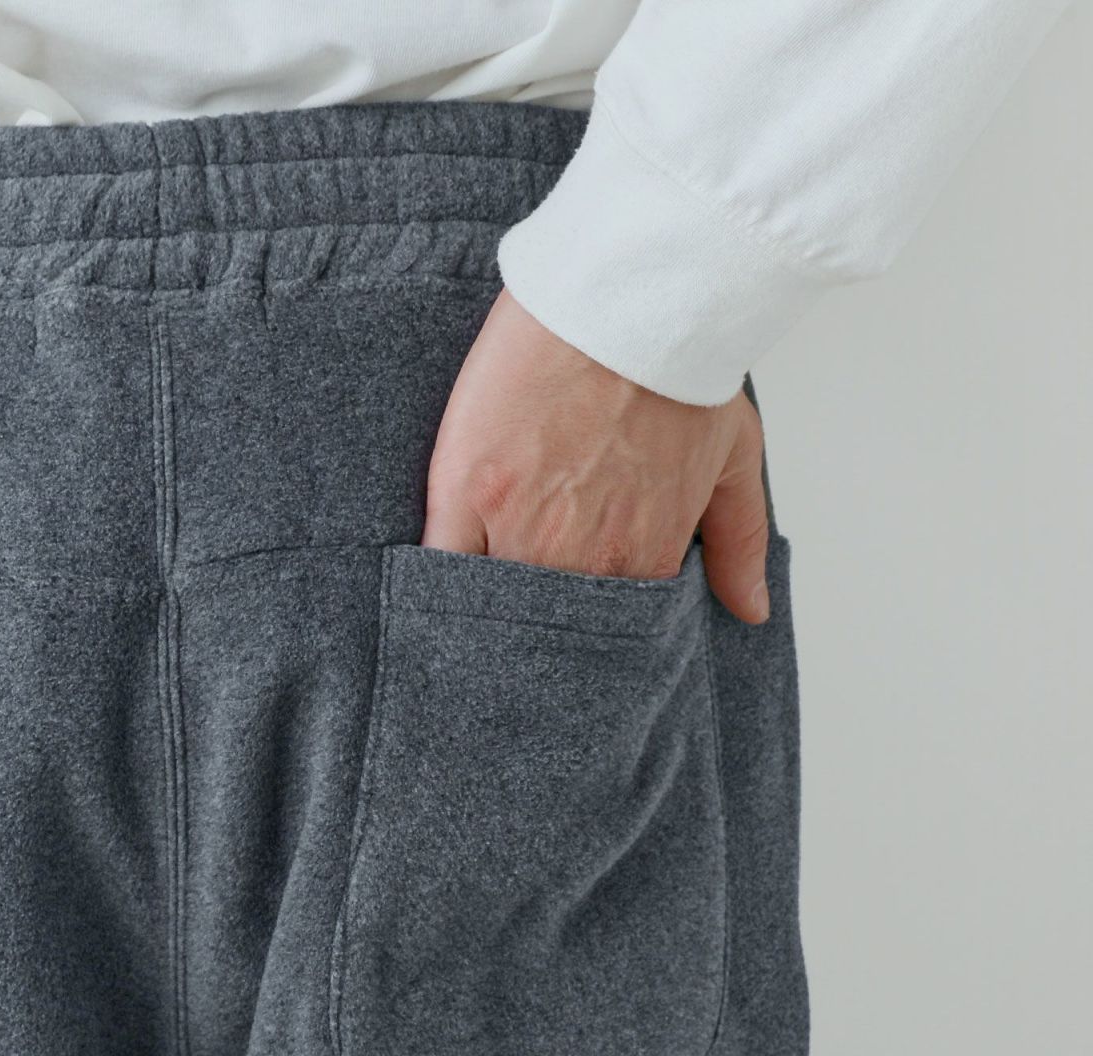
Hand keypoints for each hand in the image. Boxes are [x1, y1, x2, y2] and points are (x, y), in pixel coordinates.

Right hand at [423, 288, 770, 623]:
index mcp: (640, 560)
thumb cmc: (680, 369)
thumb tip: (750, 610)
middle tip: (519, 607)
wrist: (628, 298)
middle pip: (541, 622)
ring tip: (477, 593)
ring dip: (482, 604)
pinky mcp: (466, 488)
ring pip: (488, 601)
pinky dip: (435, 577)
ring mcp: (518, 529)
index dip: (584, 626)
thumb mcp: (734, 457)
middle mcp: (580, 559)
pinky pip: (439, 562)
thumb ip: (740, 543)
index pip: (604, 629)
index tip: (570, 619)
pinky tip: (433, 579)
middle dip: (531, 625)